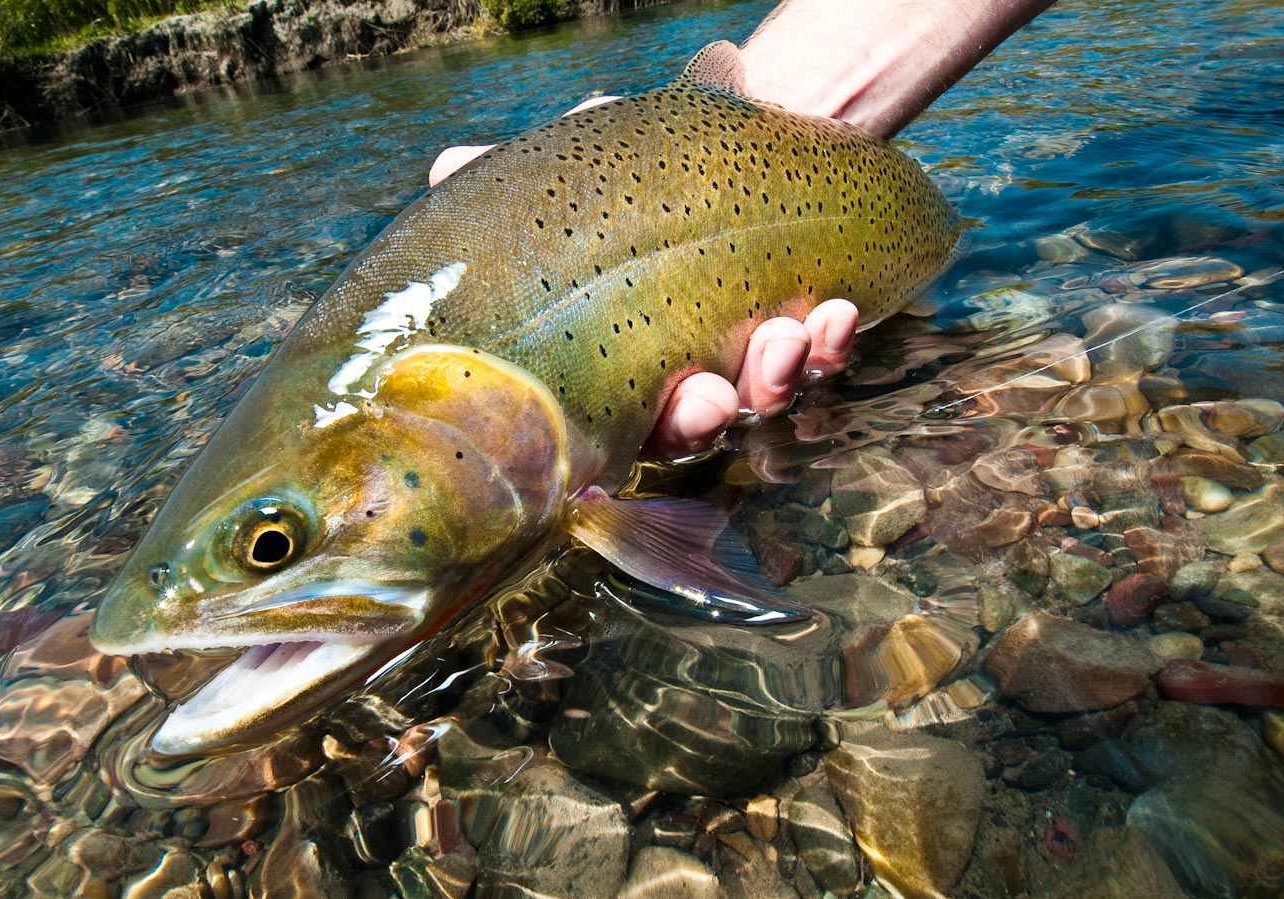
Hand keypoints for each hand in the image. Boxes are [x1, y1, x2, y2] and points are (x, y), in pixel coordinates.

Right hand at [429, 96, 858, 456]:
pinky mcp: (808, 327)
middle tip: (710, 395)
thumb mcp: (559, 176)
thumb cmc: (630, 175)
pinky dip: (834, 342)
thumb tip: (446, 168)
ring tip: (785, 336)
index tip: (635, 434)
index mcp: (613, 366)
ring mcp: (746, 357)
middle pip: (693, 425)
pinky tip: (837, 313)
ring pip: (764, 395)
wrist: (729, 138)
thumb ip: (499, 181)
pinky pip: (826, 355)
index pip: (618, 424)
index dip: (624, 432)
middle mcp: (679, 375)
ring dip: (775, 377)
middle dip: (704, 416)